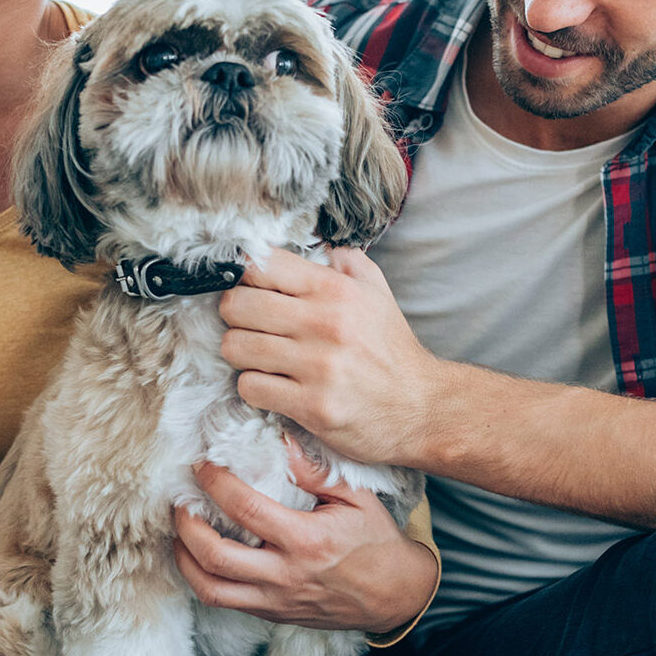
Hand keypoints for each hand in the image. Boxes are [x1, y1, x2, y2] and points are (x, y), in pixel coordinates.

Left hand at [173, 445, 437, 634]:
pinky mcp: (272, 614)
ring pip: (210, 589)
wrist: (395, 595)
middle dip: (187, 524)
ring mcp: (275, 601)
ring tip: (181, 527)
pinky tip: (198, 554)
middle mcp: (284, 576)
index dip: (216, 484)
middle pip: (215, 557)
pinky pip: (225, 601)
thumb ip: (316, 470)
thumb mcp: (357, 497)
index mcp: (306, 542)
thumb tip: (282, 439)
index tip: (202, 464)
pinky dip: (202, 577)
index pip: (246, 511)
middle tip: (180, 498)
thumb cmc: (376, 541)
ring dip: (185, 557)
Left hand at [219, 247, 442, 466]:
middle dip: (235, 315)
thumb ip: (347, 262)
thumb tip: (321, 247)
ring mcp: (317, 367)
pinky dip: (254, 387)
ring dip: (241, 352)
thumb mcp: (377, 292)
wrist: (421, 407)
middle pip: (237, 305)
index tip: (248, 287)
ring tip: (259, 356)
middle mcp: (324, 323)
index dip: (244, 274)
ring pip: (236, 347)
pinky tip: (272, 384)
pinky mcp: (311, 406)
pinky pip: (250, 387)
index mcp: (335, 289)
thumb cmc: (391, 349)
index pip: (261, 265)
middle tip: (249, 324)